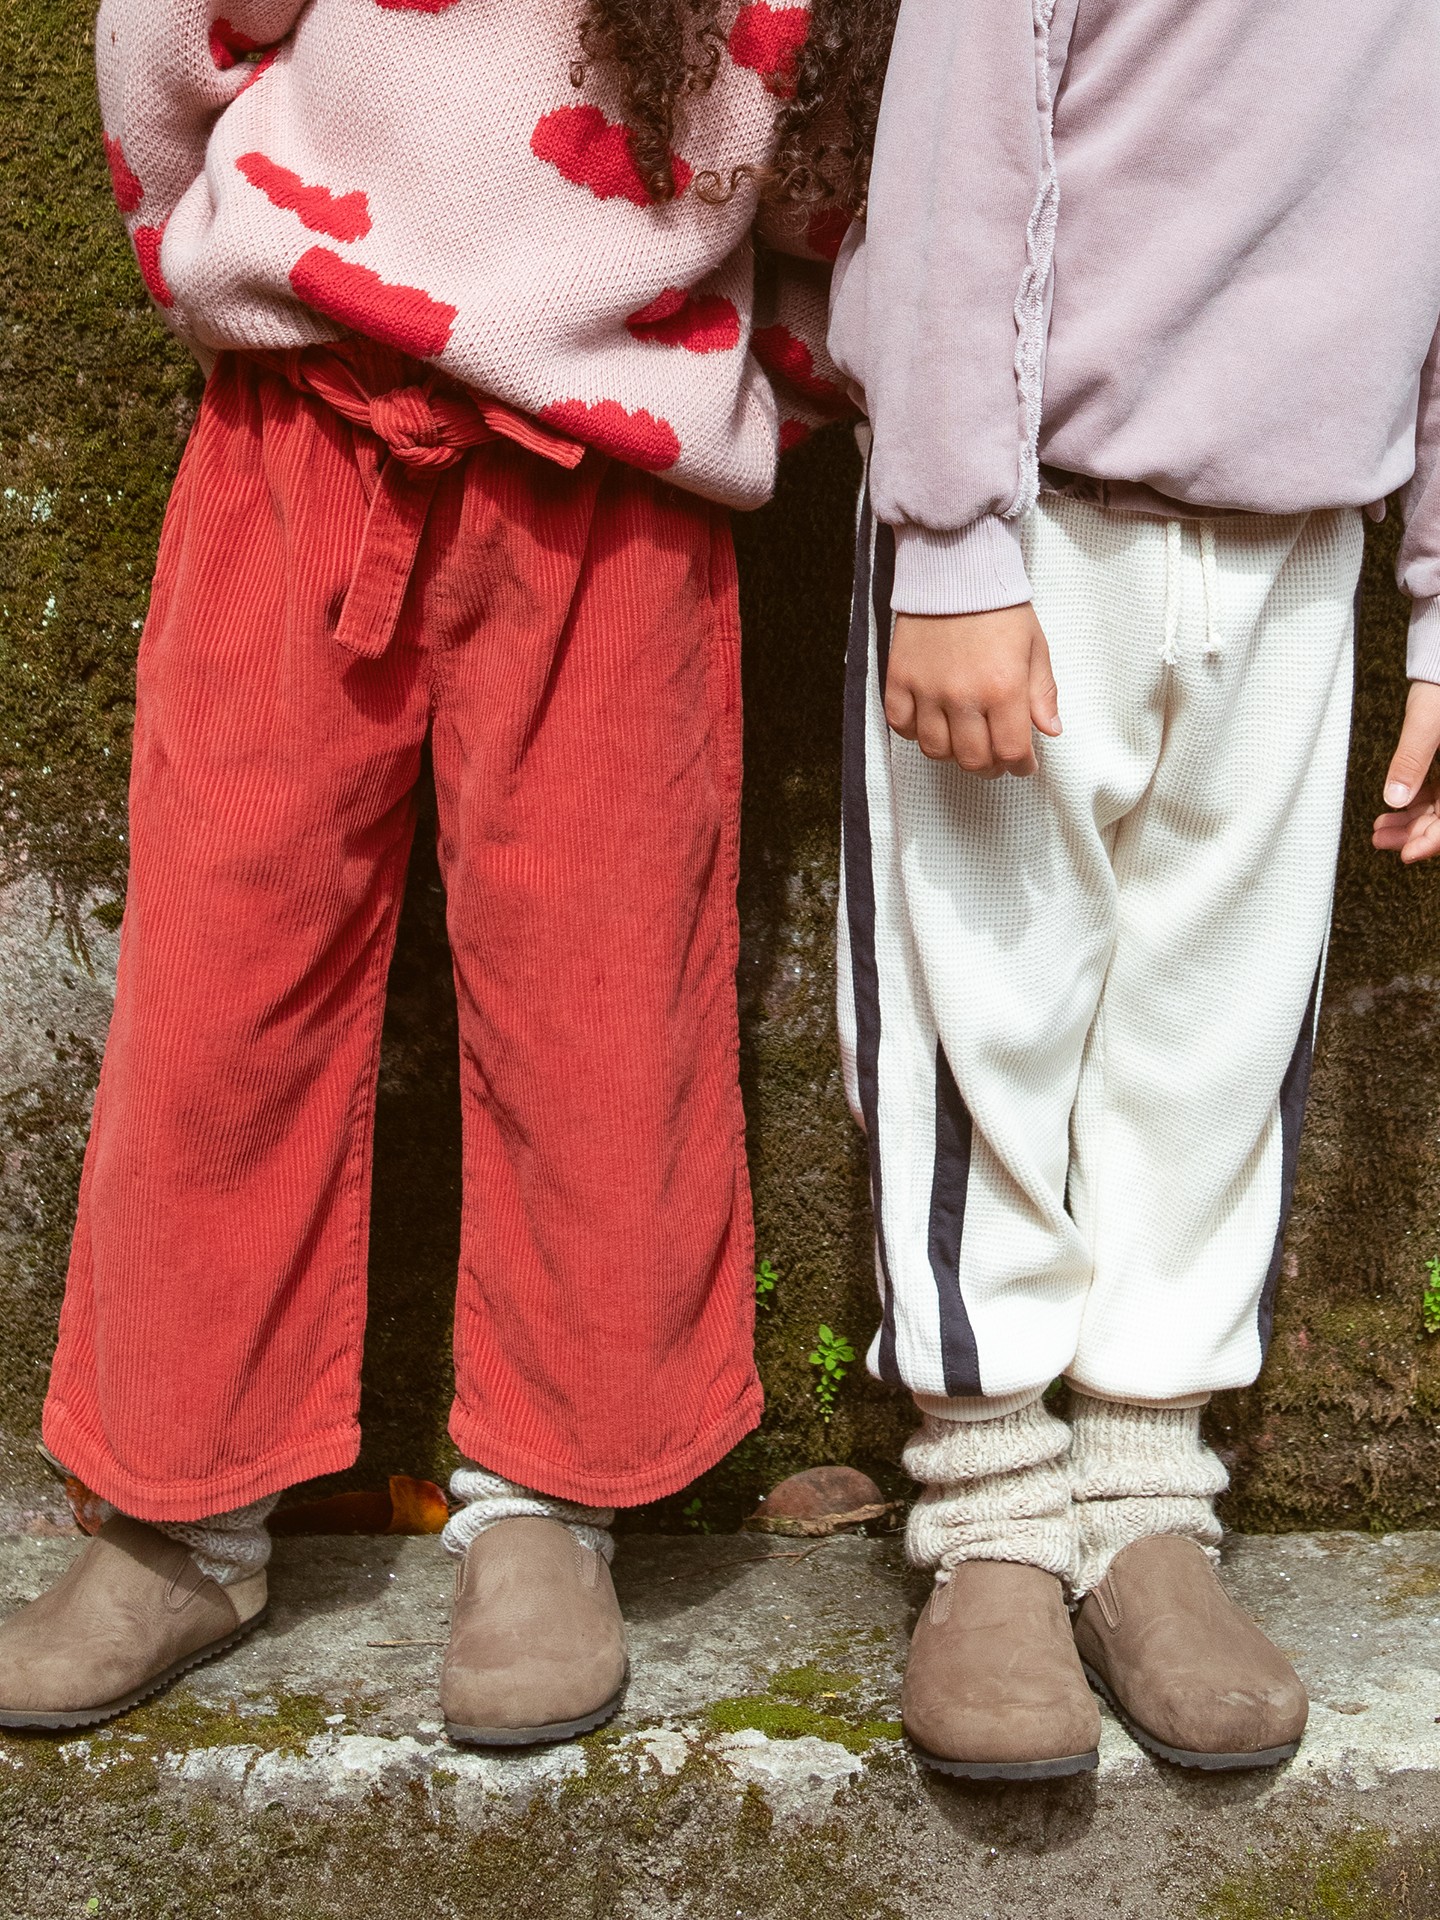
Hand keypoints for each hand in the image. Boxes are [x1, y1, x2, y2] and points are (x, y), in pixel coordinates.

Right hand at [884, 604, 1060, 775]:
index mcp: (1003, 688)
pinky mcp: (900, 679)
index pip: (1010, 751)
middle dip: (989, 765)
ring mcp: (927, 689)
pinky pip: (901, 725)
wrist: (955, 570)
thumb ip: (1042, 693)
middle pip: (972, 759)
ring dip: (953, 753)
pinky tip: (930, 722)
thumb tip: (1050, 730)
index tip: (1023, 763)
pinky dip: (915, 732)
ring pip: (935, 749)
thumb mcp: (1034, 647)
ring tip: (964, 740)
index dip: (1020, 765)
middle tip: (995, 756)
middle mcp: (963, 695)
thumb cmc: (998, 607)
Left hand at [1373, 681, 1439, 863]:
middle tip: (1380, 840)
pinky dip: (1415, 805)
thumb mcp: (1427, 722)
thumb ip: (1412, 760)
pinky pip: (1438, 795)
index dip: (1433, 841)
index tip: (1406, 854)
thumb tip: (1395, 799)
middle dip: (1415, 834)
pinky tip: (1390, 812)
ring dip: (1412, 822)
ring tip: (1378, 830)